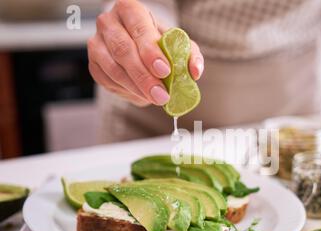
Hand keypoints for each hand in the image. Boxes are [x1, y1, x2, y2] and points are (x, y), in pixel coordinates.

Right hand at [87, 0, 203, 105]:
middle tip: (161, 94)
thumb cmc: (157, 41)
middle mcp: (109, 23)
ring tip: (155, 99)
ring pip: (114, 69)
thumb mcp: (177, 43)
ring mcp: (97, 43)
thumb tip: (195, 72)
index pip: (139, 30)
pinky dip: (126, 91)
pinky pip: (107, 80)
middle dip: (144, 76)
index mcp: (130, 10)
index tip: (165, 71)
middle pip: (123, 50)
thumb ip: (189, 54)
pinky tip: (141, 95)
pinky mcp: (93, 64)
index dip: (151, 52)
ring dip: (136, 88)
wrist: (137, 45)